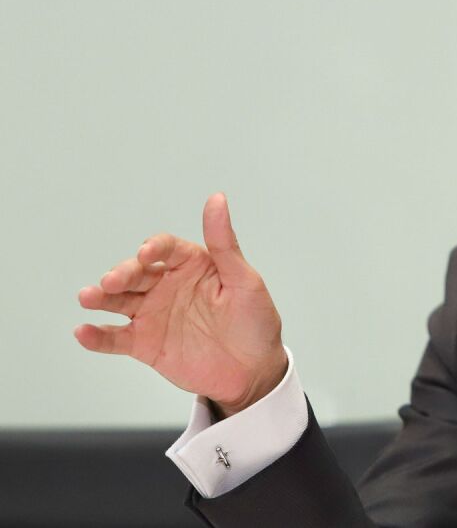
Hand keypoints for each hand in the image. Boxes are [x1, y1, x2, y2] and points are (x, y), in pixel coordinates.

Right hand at [75, 193, 286, 417]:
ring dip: (101, 298)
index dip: (154, 248)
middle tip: (111, 282)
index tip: (146, 254)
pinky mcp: (145, 344)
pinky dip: (97, 336)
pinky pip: (115, 338)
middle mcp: (168, 285)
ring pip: (119, 301)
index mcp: (193, 265)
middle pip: (136, 272)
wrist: (254, 372)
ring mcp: (154, 314)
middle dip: (121, 274)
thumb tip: (217, 200)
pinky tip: (84, 332)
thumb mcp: (245, 281)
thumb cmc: (256, 323)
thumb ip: (225, 243)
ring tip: (88, 298)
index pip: (166, 249)